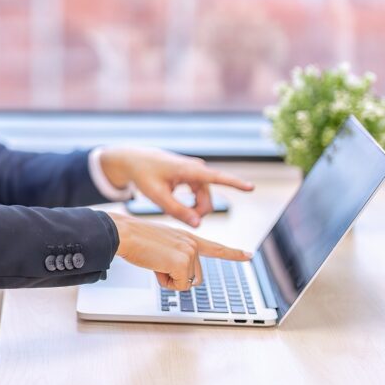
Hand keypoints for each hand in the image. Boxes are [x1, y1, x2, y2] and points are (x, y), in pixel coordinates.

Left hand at [100, 147, 253, 226]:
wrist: (134, 160)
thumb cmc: (144, 175)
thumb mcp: (157, 196)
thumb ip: (178, 211)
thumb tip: (198, 224)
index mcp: (189, 169)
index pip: (217, 177)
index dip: (234, 183)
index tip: (251, 188)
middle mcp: (196, 168)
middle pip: (207, 200)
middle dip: (196, 213)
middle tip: (177, 219)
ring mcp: (195, 171)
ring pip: (203, 199)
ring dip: (191, 209)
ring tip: (170, 208)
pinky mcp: (192, 175)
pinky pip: (199, 195)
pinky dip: (189, 204)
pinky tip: (176, 204)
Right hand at [109, 212, 251, 290]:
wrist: (125, 233)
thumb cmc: (136, 239)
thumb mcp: (161, 244)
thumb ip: (175, 255)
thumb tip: (181, 276)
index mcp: (187, 237)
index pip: (215, 247)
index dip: (233, 253)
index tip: (249, 255)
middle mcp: (192, 243)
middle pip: (195, 276)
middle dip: (176, 276)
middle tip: (158, 261)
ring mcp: (189, 252)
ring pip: (187, 282)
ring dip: (170, 278)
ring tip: (155, 261)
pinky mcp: (182, 262)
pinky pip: (178, 286)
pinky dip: (164, 281)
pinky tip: (155, 265)